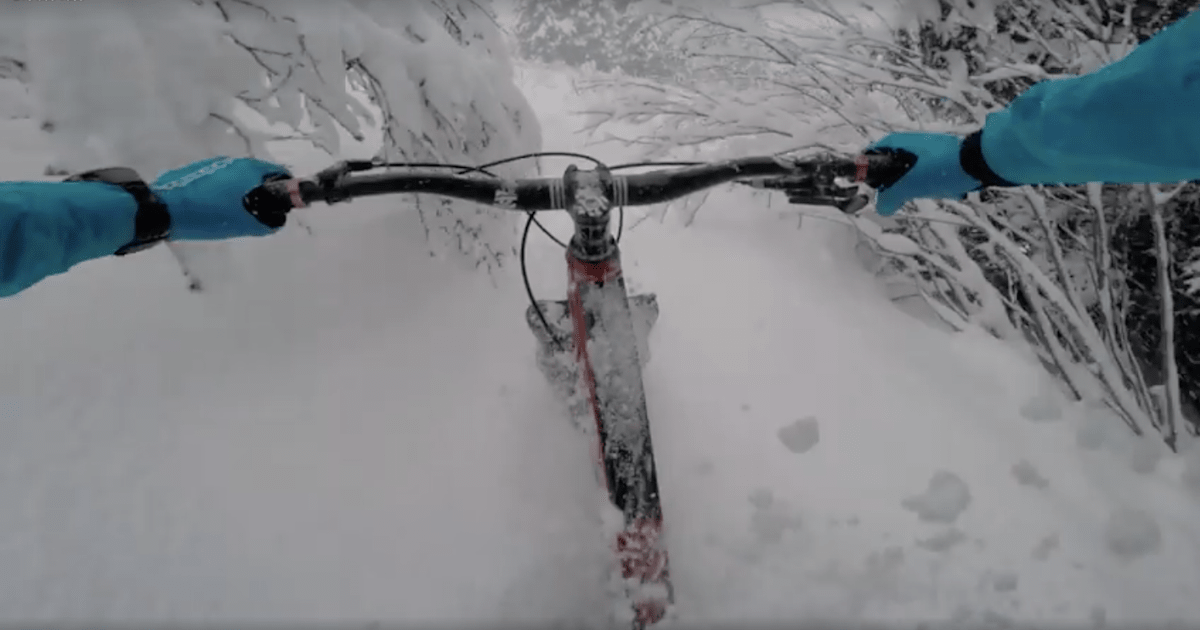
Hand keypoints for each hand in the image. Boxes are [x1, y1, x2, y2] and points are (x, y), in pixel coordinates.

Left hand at [151, 156, 291, 240]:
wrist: (161, 209)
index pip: (279, 173)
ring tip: (233, 215)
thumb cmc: (207, 215)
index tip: (282, 206)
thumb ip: (265, 223)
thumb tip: (276, 220)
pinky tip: (213, 210)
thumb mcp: (242, 225)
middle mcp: (233, 161)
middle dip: (262, 194)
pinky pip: (220, 180)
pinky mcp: (196, 171)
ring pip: (238, 178)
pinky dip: (223, 193)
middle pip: (258, 175)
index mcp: (248, 170)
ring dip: (242, 193)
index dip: (286, 189)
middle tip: (257, 215)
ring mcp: (212, 164)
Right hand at [867, 132, 981, 215]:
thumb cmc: (941, 168)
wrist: (982, 161)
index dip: (867, 172)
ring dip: (918, 187)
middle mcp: (910, 142)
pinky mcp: (942, 157)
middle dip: (897, 185)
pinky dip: (933, 184)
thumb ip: (890, 197)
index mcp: (898, 142)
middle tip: (903, 195)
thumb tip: (880, 207)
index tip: (871, 189)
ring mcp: (927, 150)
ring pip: (910, 174)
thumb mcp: (910, 186)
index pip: (870, 155)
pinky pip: (928, 175)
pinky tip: (945, 189)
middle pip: (890, 168)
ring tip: (930, 190)